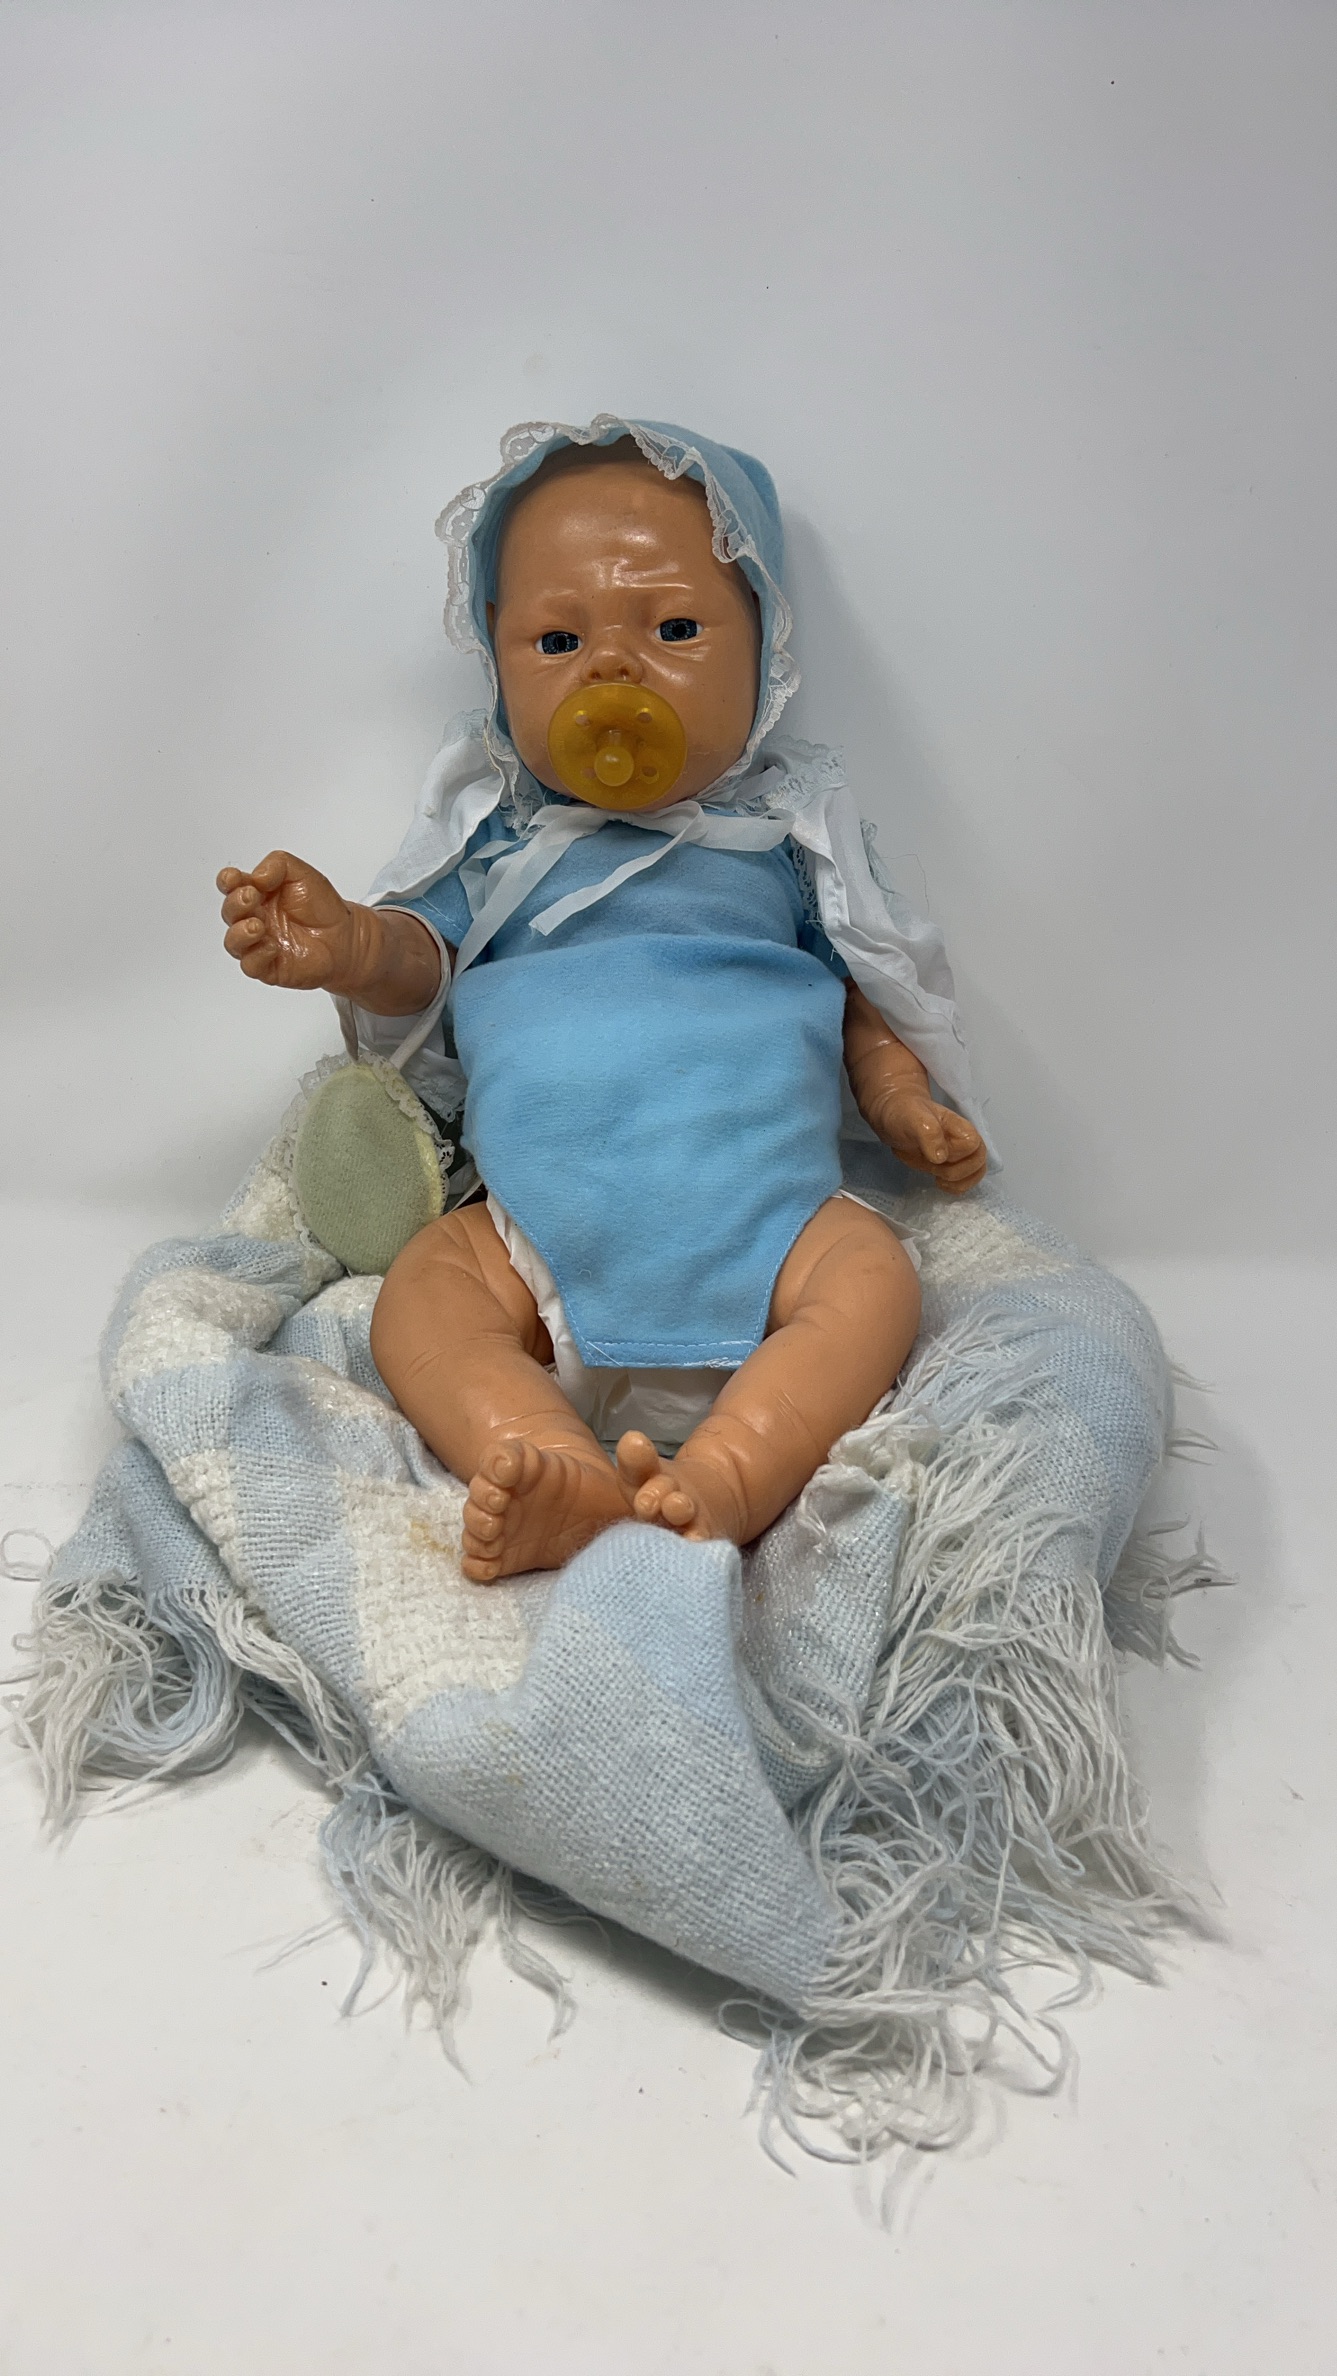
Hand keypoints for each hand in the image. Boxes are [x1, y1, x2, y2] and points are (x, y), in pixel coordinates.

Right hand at [217, 851, 356, 989]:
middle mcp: (254, 918)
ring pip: (233, 942)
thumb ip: (278, 865)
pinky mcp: (268, 967)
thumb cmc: (321, 906)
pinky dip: (257, 956)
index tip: (233, 878)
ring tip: (257, 926)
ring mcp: (259, 944)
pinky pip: (251, 965)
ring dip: (239, 933)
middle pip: (230, 912)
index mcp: (257, 893)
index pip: (231, 885)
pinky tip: (273, 947)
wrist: (344, 935)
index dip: (227, 881)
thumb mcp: (302, 873)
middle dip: (236, 903)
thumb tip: (257, 877)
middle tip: (252, 897)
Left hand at [874, 1090, 986, 1194]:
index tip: (936, 1154)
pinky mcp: (950, 1166)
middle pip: (978, 1163)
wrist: (895, 1116)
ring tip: (938, 1179)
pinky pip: (965, 1182)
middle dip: (956, 1172)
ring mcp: (959, 1155)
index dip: (957, 1154)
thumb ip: (929, 1134)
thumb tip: (941, 1158)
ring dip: (958, 1183)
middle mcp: (964, 1141)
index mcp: (960, 1127)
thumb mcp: (913, 1119)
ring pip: (976, 1174)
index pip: (973, 1146)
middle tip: (933, 1167)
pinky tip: (938, 1182)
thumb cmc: (906, 1113)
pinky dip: (955, 1188)